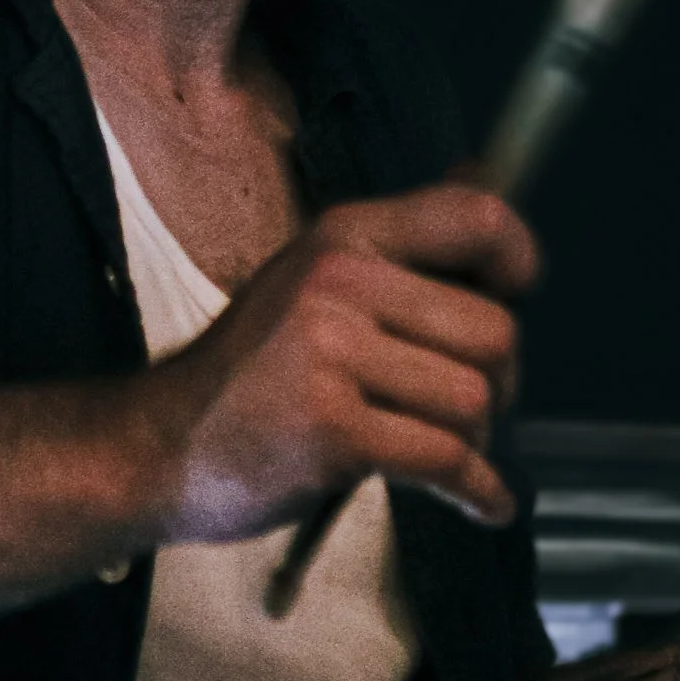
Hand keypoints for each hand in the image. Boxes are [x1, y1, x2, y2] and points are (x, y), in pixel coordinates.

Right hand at [140, 182, 537, 545]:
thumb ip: (403, 245)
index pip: (476, 219)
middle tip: (469, 408)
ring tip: (449, 454)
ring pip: (474, 400)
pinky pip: (446, 459)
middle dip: (501, 383)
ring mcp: (332, 356)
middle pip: (494, 331)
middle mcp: (340, 283)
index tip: (519, 291)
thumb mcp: (315, 281)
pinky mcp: (332, 430)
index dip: (520, 259)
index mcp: (344, 236)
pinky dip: (478, 490)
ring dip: (478, 441)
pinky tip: (481, 501)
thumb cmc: (250, 374)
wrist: (159, 445)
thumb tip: (487, 179)